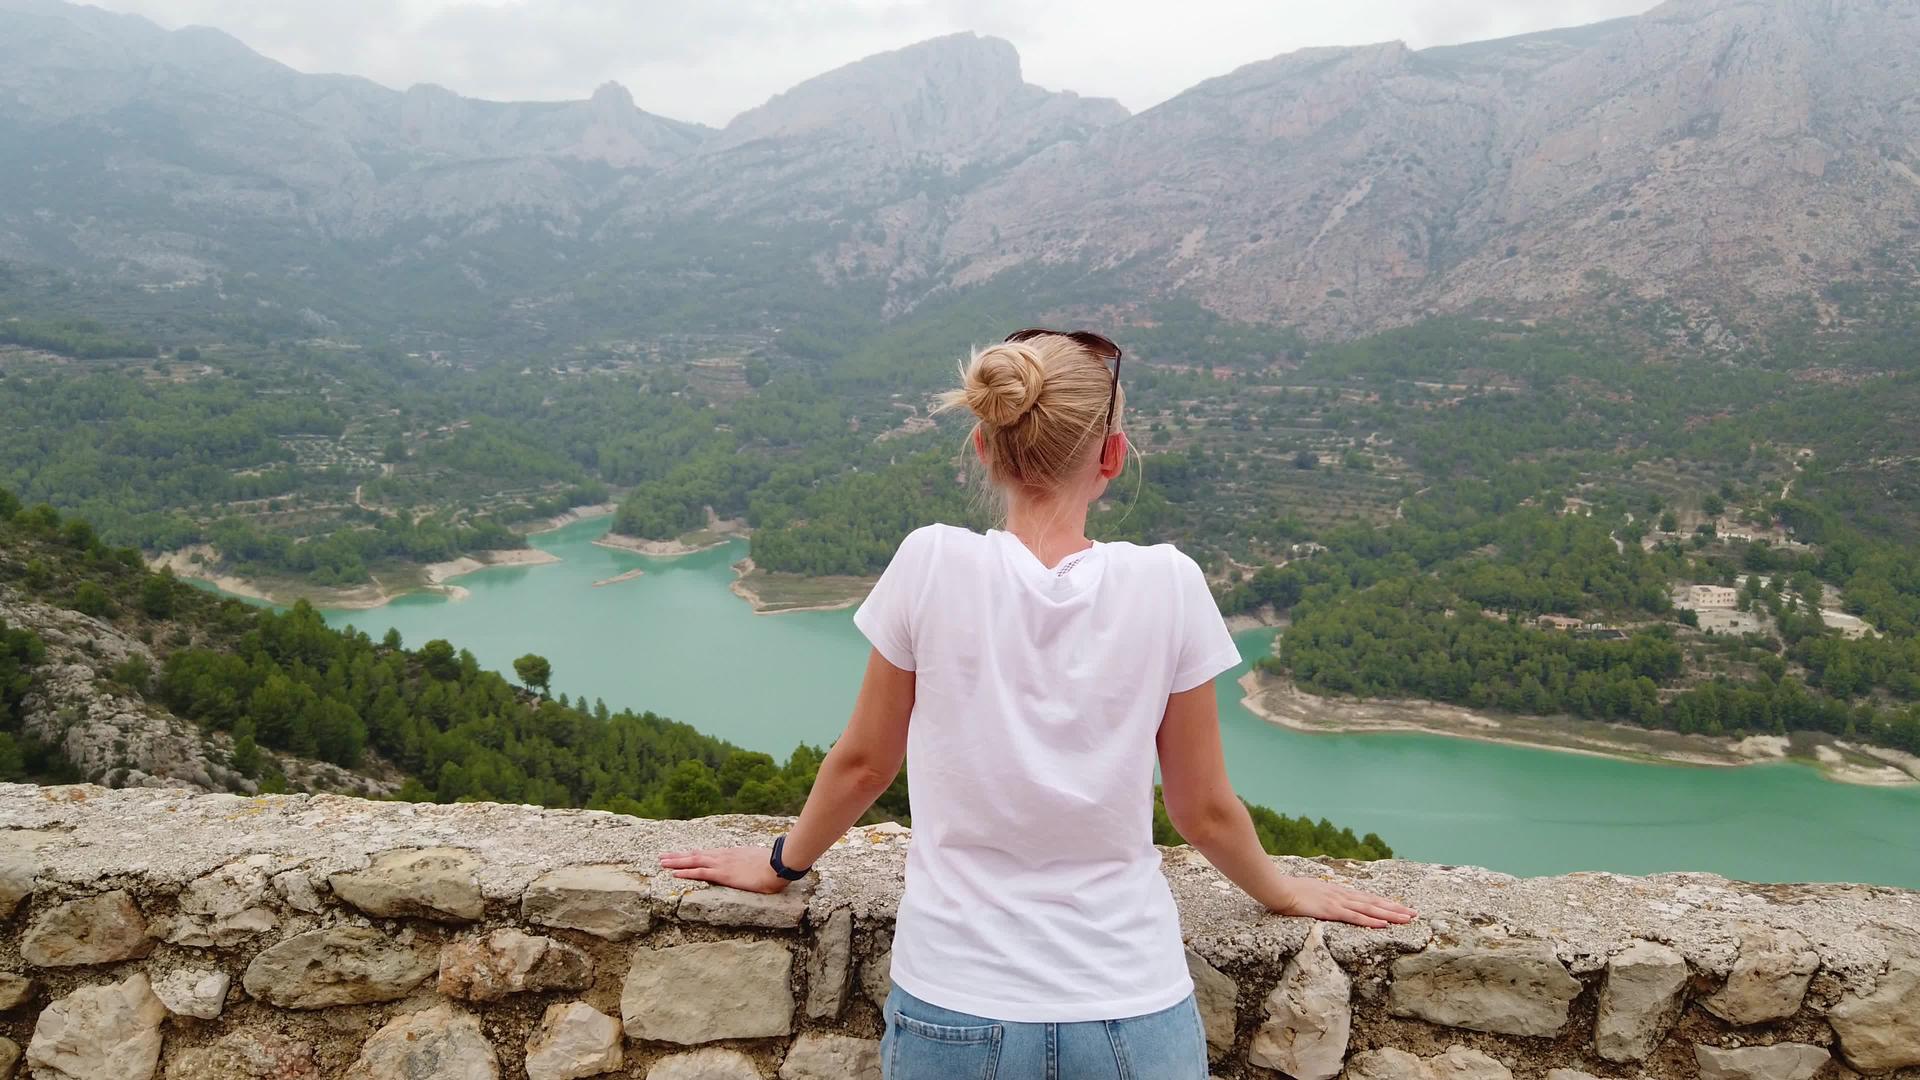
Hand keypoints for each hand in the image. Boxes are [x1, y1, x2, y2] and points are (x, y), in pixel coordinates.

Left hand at [659, 846, 789, 893]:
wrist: (778, 864)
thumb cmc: (773, 865)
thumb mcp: (758, 861)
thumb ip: (750, 863)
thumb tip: (751, 866)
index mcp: (731, 853)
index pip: (707, 853)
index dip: (692, 854)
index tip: (681, 854)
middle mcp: (723, 856)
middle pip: (696, 855)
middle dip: (678, 856)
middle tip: (662, 857)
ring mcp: (721, 863)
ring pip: (693, 861)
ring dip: (676, 862)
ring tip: (662, 862)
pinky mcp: (722, 874)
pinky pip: (699, 872)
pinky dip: (685, 872)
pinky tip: (674, 873)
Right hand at [1272, 877, 1416, 927]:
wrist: (1278, 888)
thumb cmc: (1290, 890)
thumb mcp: (1312, 890)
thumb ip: (1324, 895)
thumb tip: (1331, 900)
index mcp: (1339, 891)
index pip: (1367, 898)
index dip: (1385, 902)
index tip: (1401, 906)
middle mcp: (1343, 895)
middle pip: (1374, 903)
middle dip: (1395, 909)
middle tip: (1414, 914)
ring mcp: (1338, 902)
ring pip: (1370, 910)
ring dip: (1390, 915)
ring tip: (1407, 919)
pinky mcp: (1331, 911)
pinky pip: (1354, 917)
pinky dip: (1370, 921)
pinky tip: (1383, 925)